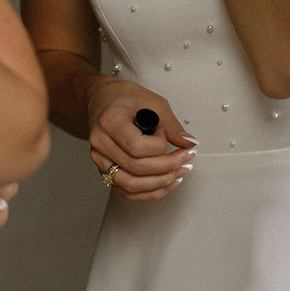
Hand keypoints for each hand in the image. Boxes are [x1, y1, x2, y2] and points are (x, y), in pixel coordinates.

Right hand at [85, 77, 195, 202]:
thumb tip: (189, 143)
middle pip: (136, 168)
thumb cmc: (124, 98)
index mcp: (109, 122)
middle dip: (168, 167)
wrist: (103, 100)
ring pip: (131, 185)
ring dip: (160, 183)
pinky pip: (127, 191)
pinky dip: (150, 192)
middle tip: (186, 158)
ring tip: (179, 173)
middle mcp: (100, 143)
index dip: (159, 144)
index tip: (164, 132)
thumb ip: (171, 125)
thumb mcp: (152, 101)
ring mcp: (100, 160)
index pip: (137, 147)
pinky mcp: (104, 171)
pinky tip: (166, 183)